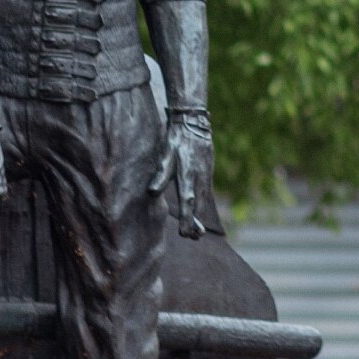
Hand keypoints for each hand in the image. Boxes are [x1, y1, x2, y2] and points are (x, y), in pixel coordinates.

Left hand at [154, 110, 213, 237]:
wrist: (194, 122)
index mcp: (188, 174)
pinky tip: (198, 210)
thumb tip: (152, 192)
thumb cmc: (176, 138)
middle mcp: (200, 177)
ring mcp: (206, 174)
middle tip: (193, 237)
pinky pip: (205, 192)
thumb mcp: (166, 152)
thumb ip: (161, 172)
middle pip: (199, 205)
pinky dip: (201, 204)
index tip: (186, 233)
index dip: (188, 219)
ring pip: (204, 200)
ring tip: (197, 231)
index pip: (188, 201)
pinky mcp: (207, 172)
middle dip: (196, 222)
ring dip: (199, 215)